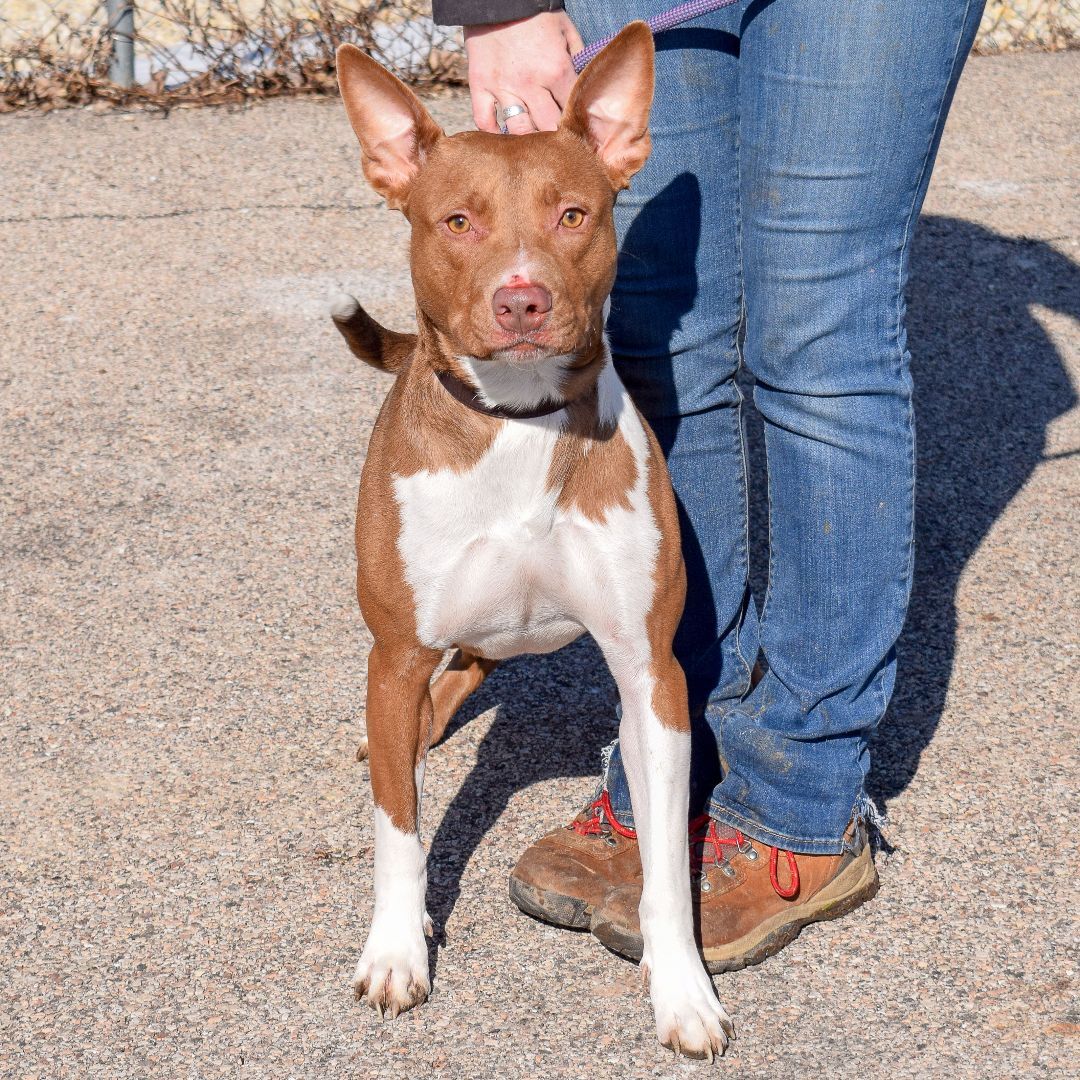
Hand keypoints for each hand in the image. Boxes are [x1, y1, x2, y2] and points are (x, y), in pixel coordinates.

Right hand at [464, 12, 584, 133]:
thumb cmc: (536, 14)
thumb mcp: (566, 30)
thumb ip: (578, 60)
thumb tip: (585, 87)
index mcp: (556, 71)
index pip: (572, 112)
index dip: (577, 123)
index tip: (577, 130)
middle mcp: (530, 84)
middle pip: (548, 128)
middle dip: (555, 138)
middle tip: (556, 143)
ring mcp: (503, 87)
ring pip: (519, 130)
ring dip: (528, 140)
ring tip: (533, 143)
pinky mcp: (480, 85)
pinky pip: (484, 120)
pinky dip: (492, 133)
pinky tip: (502, 136)